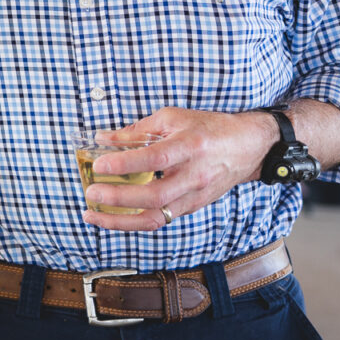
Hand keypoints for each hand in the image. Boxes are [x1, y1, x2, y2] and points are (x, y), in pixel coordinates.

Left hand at [80, 107, 278, 231]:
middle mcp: (193, 175)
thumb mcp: (173, 118)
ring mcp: (194, 196)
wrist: (247, 147)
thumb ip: (137, 130)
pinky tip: (111, 217)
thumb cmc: (208, 129)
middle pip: (155, 196)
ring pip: (156, 217)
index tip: (99, 164)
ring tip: (92, 214)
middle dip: (119, 198)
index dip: (126, 163)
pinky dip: (133, 222)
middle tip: (91, 192)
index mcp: (189, 146)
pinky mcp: (192, 208)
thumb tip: (102, 139)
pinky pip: (160, 220)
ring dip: (120, 220)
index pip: (155, 158)